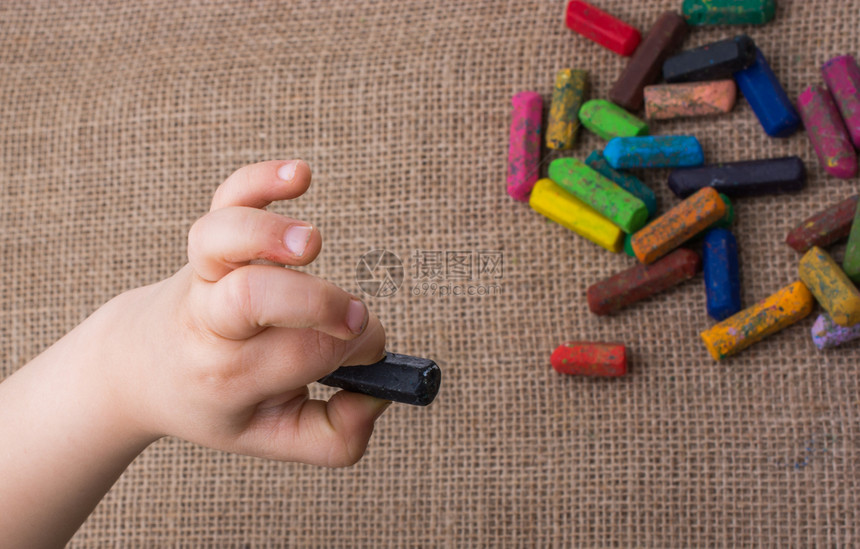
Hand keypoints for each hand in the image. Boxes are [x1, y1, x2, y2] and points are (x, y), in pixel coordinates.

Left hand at [92, 159, 388, 466]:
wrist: (142, 364)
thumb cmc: (217, 400)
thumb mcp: (270, 438)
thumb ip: (337, 436)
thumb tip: (378, 393)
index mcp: (229, 376)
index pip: (305, 354)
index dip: (354, 349)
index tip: (366, 352)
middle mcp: (210, 321)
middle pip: (253, 298)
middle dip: (319, 303)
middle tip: (353, 319)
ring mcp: (205, 272)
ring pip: (221, 239)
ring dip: (269, 234)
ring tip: (311, 244)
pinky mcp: (211, 238)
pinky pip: (228, 195)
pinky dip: (262, 177)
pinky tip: (301, 176)